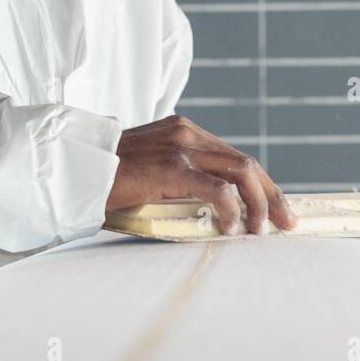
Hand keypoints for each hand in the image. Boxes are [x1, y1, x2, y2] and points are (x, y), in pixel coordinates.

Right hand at [106, 114, 298, 234]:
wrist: (73, 167)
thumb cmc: (106, 177)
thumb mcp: (150, 170)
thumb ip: (178, 178)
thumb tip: (207, 209)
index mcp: (184, 130)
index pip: (234, 156)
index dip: (260, 183)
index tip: (275, 206)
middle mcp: (187, 133)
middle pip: (246, 162)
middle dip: (272, 194)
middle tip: (286, 222)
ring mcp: (181, 147)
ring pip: (241, 172)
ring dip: (260, 204)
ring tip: (262, 230)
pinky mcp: (172, 167)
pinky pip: (217, 189)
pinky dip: (231, 210)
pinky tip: (231, 227)